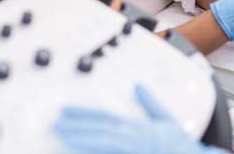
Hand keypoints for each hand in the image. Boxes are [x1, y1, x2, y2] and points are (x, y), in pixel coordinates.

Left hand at [53, 84, 225, 153]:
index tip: (66, 111)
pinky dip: (92, 152)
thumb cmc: (178, 144)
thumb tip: (138, 85)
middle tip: (55, 123)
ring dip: (79, 138)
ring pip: (100, 143)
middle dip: (75, 126)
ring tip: (61, 134)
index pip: (104, 117)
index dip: (83, 113)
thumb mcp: (165, 119)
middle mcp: (131, 137)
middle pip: (97, 129)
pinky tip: (77, 151)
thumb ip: (150, 102)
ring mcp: (130, 150)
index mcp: (136, 127)